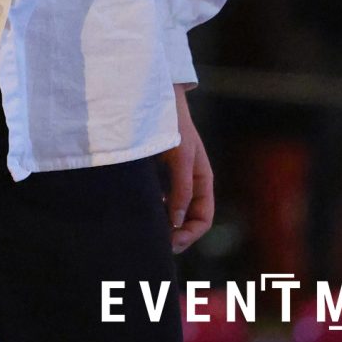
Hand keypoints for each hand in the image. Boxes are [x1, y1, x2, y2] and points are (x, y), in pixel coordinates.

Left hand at [160, 83, 213, 254]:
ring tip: (146, 230)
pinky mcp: (155, 171)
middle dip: (175, 233)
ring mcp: (172, 177)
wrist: (153, 97)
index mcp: (202, 180)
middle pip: (187, 218)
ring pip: (171, 209)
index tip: (170, 243)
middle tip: (155, 244)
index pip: (203, 218)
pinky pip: (158, 197)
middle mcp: (189, 182)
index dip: (189, 235)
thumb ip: (181, 188)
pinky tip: (138, 209)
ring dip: (162, 222)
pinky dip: (152, 208)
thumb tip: (177, 220)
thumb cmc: (172, 124)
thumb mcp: (180, 156)